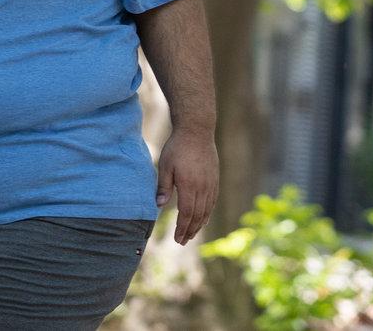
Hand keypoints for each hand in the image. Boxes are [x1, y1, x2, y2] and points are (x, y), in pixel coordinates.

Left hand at [156, 129, 218, 243]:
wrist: (197, 131)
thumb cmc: (177, 147)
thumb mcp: (165, 166)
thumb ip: (163, 187)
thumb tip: (158, 206)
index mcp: (189, 186)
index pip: (186, 214)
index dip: (182, 228)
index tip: (177, 239)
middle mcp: (203, 188)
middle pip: (197, 216)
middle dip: (190, 230)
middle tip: (183, 241)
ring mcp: (211, 184)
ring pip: (206, 211)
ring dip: (199, 225)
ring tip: (191, 235)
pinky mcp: (215, 180)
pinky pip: (212, 202)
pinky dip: (207, 213)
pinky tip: (203, 219)